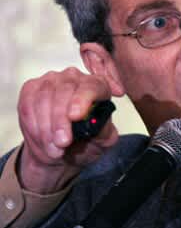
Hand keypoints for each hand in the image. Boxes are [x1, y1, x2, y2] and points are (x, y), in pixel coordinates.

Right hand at [17, 67, 118, 193]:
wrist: (61, 150)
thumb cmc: (86, 141)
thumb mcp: (102, 141)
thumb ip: (105, 132)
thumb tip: (98, 124)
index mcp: (99, 86)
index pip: (92, 86)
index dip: (83, 99)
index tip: (75, 116)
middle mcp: (76, 78)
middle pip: (65, 91)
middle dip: (61, 121)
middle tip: (62, 143)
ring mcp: (53, 80)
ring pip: (44, 98)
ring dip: (46, 127)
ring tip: (54, 148)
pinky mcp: (32, 88)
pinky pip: (28, 104)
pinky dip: (33, 125)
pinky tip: (41, 139)